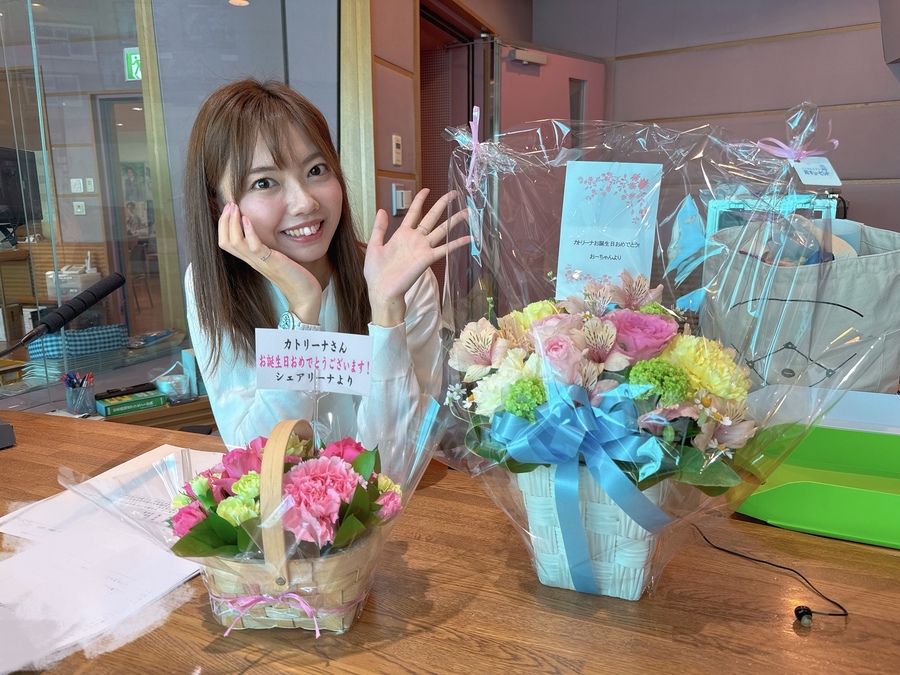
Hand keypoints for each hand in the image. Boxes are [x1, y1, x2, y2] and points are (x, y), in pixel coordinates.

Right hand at [217, 202, 322, 322]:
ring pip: (234, 243)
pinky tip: (247, 219)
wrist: (304, 294)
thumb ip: (268, 248)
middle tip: (229, 205)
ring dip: (232, 223)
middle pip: (225, 242)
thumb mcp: (276, 258)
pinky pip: (254, 247)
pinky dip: (249, 231)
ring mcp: (260, 262)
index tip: (229, 210)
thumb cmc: (294, 275)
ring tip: (235, 208)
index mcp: (252, 259)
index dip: (224, 226)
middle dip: (224, 222)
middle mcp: (252, 261)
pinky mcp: (271, 262)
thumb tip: (267, 234)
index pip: (227, 243)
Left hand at [365, 189, 470, 326]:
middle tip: (454, 193)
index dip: (419, 200)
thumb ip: (379, 228)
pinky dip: (456, 243)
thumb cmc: (376, 272)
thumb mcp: (374, 246)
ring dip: (454, 220)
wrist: (382, 290)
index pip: (413, 213)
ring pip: (442, 230)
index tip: (426, 189)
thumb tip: (382, 209)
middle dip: (442, 205)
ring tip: (467, 211)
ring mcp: (423, 248)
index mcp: (402, 234)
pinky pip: (445, 249)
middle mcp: (415, 239)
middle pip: (432, 217)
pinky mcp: (427, 259)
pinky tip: (468, 237)